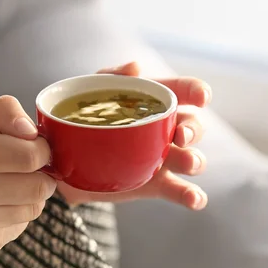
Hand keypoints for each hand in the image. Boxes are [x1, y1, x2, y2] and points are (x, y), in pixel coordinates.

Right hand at [0, 96, 55, 251]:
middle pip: (40, 185)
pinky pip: (26, 224)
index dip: (42, 150)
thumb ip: (7, 112)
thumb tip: (31, 132)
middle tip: (28, 169)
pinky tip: (1, 206)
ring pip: (37, 207)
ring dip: (34, 195)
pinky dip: (21, 213)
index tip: (34, 147)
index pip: (29, 155)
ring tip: (13, 186)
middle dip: (43, 174)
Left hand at [58, 62, 209, 209]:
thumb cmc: (83, 116)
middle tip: (180, 135)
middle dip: (193, 130)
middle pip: (193, 126)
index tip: (202, 97)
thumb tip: (135, 67)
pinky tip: (195, 200)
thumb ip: (112, 75)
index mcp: (154, 102)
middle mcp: (166, 129)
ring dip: (195, 160)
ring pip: (191, 158)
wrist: (65, 157)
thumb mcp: (93, 91)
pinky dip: (191, 196)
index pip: (183, 91)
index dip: (197, 91)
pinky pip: (179, 190)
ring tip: (188, 163)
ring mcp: (163, 158)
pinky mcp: (156, 184)